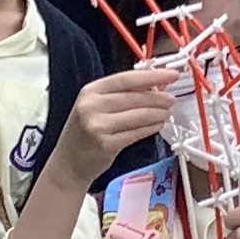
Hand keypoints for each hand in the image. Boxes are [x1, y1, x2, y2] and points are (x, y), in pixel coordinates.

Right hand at [57, 62, 177, 180]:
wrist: (68, 163)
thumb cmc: (85, 132)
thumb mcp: (96, 106)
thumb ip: (122, 94)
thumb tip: (156, 83)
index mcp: (91, 91)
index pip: (127, 79)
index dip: (152, 76)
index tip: (171, 75)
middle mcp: (92, 106)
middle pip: (135, 97)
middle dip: (158, 98)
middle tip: (171, 98)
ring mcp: (98, 126)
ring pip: (138, 116)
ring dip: (158, 114)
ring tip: (167, 113)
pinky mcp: (106, 144)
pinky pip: (136, 133)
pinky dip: (150, 128)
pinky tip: (157, 125)